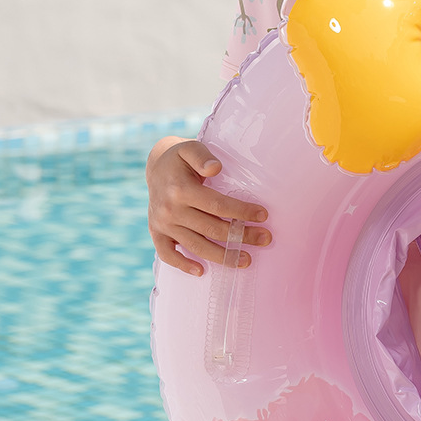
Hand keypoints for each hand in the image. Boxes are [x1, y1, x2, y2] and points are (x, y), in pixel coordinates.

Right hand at [146, 137, 269, 275]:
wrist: (155, 166)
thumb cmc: (181, 158)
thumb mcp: (190, 149)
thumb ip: (203, 157)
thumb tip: (215, 168)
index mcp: (181, 189)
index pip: (217, 205)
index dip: (241, 211)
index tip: (263, 215)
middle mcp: (170, 210)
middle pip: (212, 228)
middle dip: (241, 236)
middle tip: (265, 239)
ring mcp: (162, 224)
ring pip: (196, 246)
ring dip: (222, 256)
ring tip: (246, 260)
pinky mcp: (156, 233)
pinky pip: (167, 254)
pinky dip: (183, 265)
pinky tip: (201, 271)